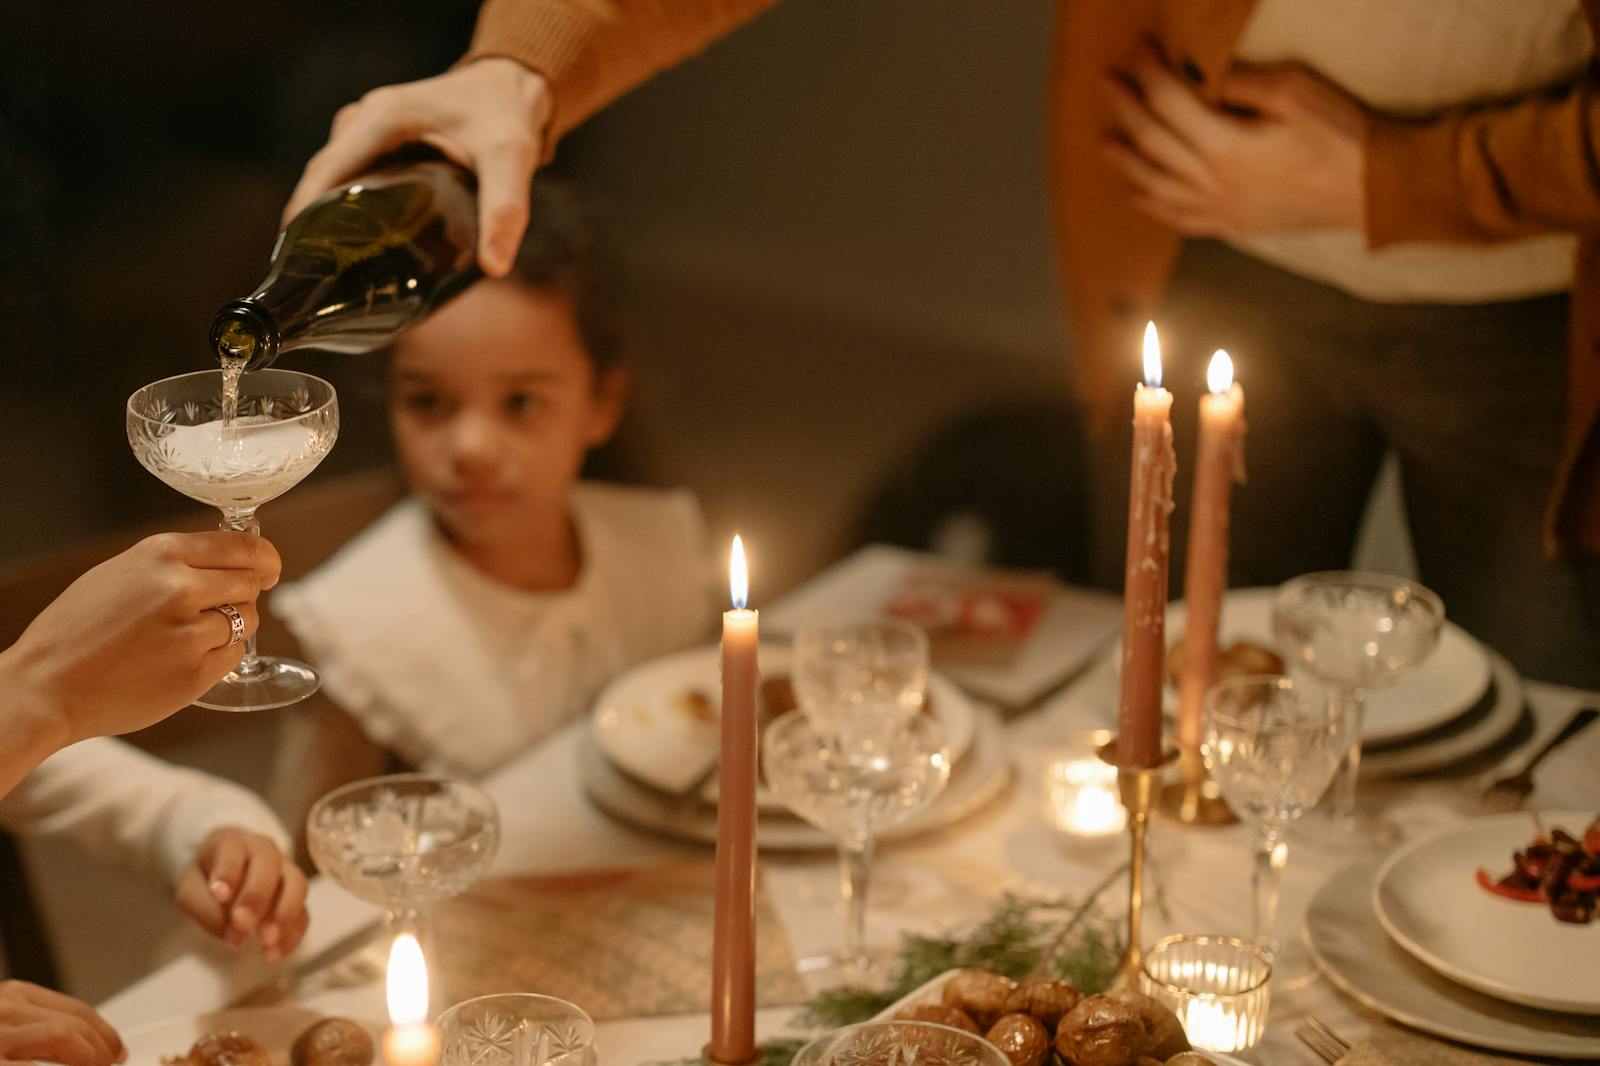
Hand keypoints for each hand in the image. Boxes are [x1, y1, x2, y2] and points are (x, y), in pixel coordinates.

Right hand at [0, 980, 123, 1065]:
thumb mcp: (7, 1023)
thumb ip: (38, 1026)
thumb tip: (87, 1045)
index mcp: (14, 995)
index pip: (76, 1009)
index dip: (105, 1031)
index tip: (118, 1049)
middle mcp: (5, 1008)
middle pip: (73, 1022)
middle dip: (101, 1047)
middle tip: (110, 1063)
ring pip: (61, 1033)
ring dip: (87, 1056)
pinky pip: (33, 1065)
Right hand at [1, 532, 281, 750]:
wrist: (47, 685)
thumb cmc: (77, 630)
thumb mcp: (121, 572)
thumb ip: (174, 564)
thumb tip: (225, 560)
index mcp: (162, 554)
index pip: (244, 546)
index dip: (264, 559)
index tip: (268, 568)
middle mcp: (181, 587)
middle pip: (251, 583)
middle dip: (246, 593)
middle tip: (224, 606)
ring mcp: (191, 631)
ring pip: (247, 620)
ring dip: (231, 627)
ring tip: (188, 636)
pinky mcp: (195, 672)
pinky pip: (233, 655)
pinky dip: (219, 656)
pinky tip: (184, 659)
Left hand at [176, 828, 308, 962]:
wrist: (229, 874)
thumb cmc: (208, 881)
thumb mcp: (191, 891)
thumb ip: (206, 909)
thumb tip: (235, 935)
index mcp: (232, 843)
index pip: (232, 850)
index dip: (228, 871)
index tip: (220, 894)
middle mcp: (264, 851)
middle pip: (269, 864)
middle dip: (257, 895)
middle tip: (242, 923)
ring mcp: (286, 871)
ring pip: (297, 884)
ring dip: (284, 913)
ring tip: (266, 941)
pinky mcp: (296, 896)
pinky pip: (304, 912)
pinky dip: (293, 934)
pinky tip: (274, 953)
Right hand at [283, 57, 553, 277]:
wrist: (514, 85)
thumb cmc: (508, 115)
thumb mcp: (510, 158)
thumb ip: (504, 210)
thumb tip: (494, 267)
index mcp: (381, 117)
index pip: (325, 171)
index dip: (303, 215)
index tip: (293, 260)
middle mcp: (365, 119)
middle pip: (323, 178)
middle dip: (312, 224)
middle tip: (314, 278)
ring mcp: (368, 130)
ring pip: (336, 180)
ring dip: (328, 217)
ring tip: (330, 269)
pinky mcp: (379, 143)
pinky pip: (352, 177)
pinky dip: (349, 207)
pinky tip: (356, 244)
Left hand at [1102, 44, 1367, 235]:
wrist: (1372, 189)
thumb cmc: (1340, 135)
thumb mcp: (1293, 92)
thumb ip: (1241, 84)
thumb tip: (1205, 81)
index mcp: (1225, 146)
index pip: (1170, 102)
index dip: (1148, 71)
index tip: (1137, 49)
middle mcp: (1212, 182)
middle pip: (1153, 142)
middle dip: (1126, 109)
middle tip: (1105, 85)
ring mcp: (1220, 209)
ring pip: (1156, 186)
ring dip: (1127, 163)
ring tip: (1104, 144)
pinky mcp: (1232, 225)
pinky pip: (1180, 220)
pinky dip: (1153, 207)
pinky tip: (1137, 197)